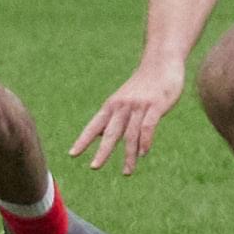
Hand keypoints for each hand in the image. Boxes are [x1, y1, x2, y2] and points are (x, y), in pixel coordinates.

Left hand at [70, 62, 184, 175]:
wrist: (161, 61)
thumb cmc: (143, 84)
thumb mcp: (123, 99)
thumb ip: (113, 116)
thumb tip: (100, 134)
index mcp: (113, 105)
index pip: (95, 125)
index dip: (83, 140)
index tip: (72, 154)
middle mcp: (122, 106)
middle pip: (110, 132)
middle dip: (102, 151)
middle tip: (94, 167)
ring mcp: (139, 106)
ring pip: (130, 134)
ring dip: (129, 155)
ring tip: (127, 172)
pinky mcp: (155, 105)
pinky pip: (148, 126)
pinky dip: (145, 141)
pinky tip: (143, 153)